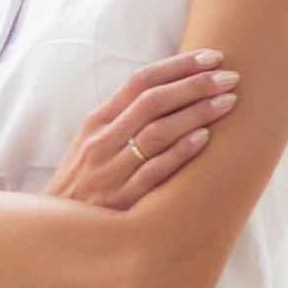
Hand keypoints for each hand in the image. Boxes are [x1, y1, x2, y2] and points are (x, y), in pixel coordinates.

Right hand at [47, 50, 236, 209]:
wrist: (57, 230)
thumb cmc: (83, 182)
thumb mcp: (90, 143)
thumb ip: (122, 119)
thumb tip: (169, 91)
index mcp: (95, 122)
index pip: (138, 82)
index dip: (177, 66)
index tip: (212, 57)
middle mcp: (101, 142)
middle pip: (152, 102)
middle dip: (194, 85)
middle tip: (230, 76)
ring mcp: (109, 171)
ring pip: (156, 133)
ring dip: (195, 114)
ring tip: (228, 102)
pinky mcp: (120, 200)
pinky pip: (154, 171)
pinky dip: (180, 152)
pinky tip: (205, 138)